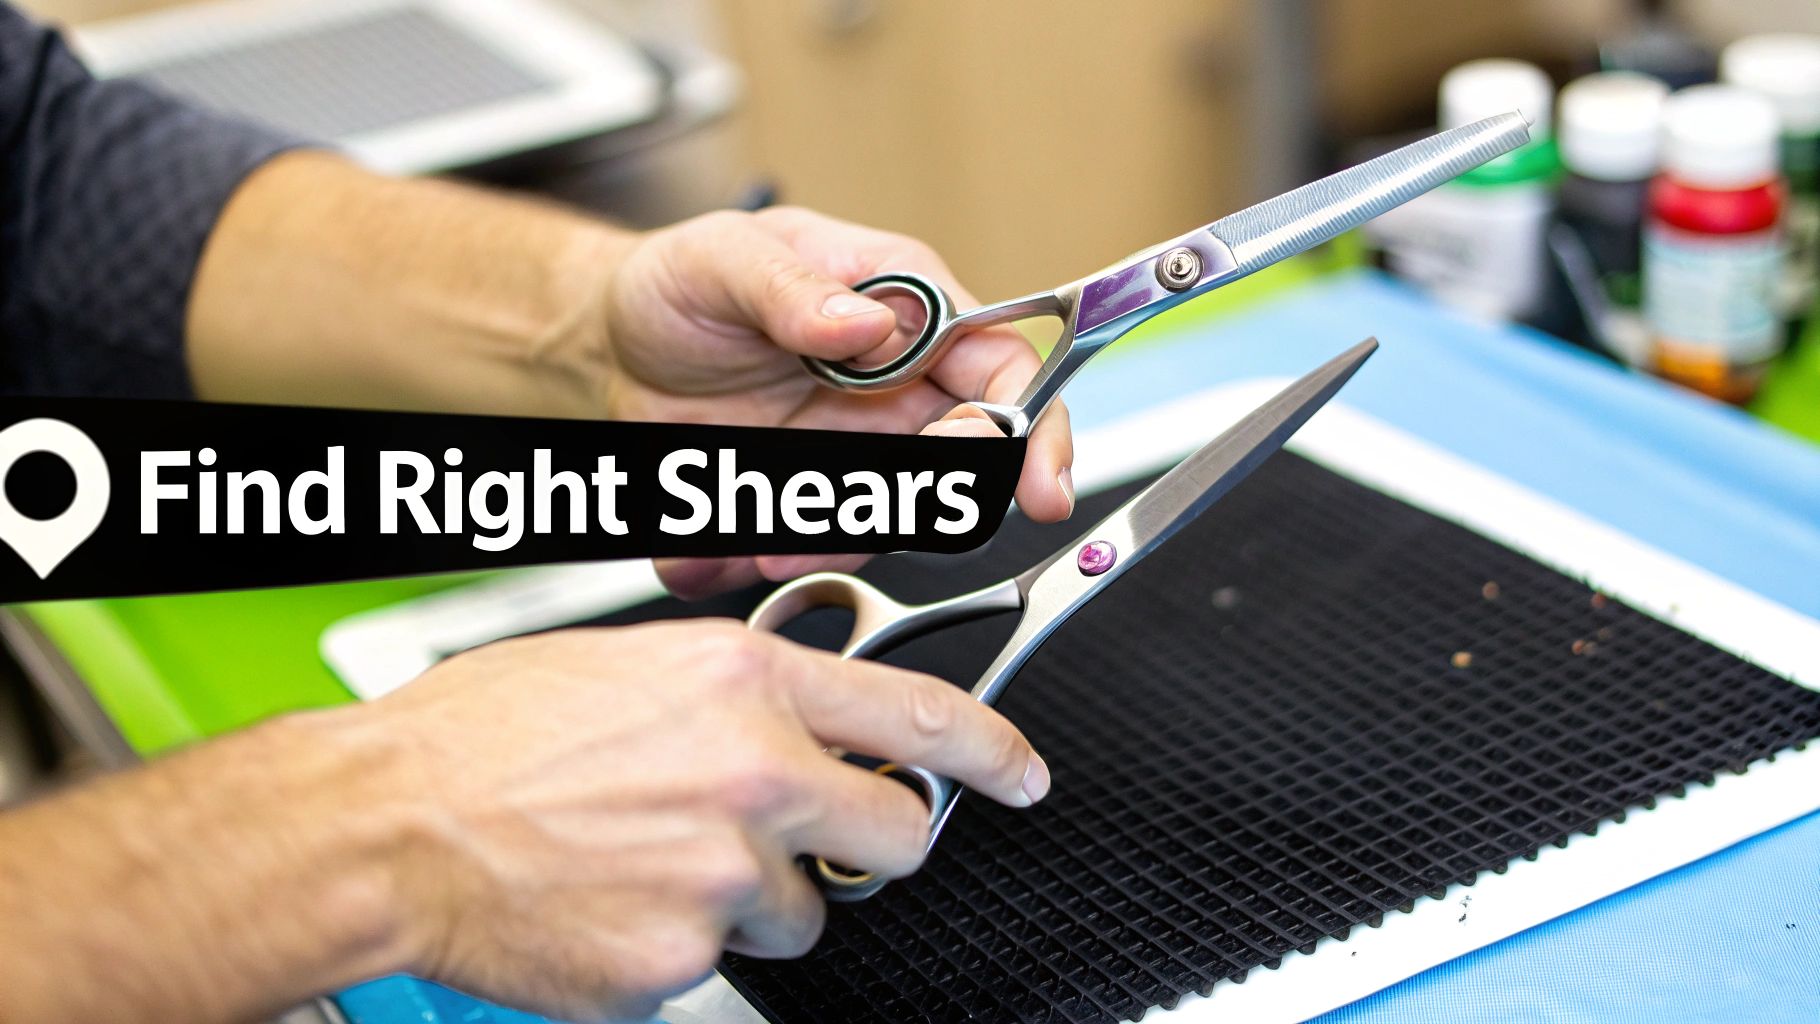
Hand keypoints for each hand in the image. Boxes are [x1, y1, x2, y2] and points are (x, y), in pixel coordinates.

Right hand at [370, 621, 1049, 1020]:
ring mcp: (722, 873)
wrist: (389, 822)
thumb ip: (740, 696)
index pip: (919, 715)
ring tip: (650, 865)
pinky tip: (609, 906)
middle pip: (892, 832)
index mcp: (746, 683)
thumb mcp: (633, 667)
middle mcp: (753, 773)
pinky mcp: (681, 960)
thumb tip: (801, 728)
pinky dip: (674, 945)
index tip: (1023, 774)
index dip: (991, 751)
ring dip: (748, 899)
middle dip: (866, 843)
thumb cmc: (485, 733)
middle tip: (804, 841)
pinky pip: (717, 965)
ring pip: (801, 911)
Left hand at [603, 206, 1074, 596]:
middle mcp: (900, 388)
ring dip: (829, 542)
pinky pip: (814, 548)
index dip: (1034, 429)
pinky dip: (765, 554)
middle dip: (920, 505)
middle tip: (842, 511)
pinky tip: (717, 539)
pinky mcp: (813, 500)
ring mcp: (861, 451)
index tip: (1036, 487)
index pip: (1003, 370)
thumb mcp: (721, 259)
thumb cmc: (685, 280)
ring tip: (759, 537)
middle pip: (963, 467)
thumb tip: (870, 323)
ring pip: (890, 522)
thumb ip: (791, 288)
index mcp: (906, 309)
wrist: (617, 344)